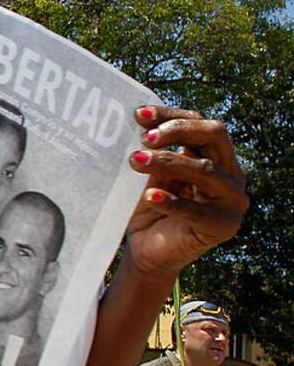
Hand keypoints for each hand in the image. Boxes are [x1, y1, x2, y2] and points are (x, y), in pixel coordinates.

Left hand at [126, 106, 248, 278]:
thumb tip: (134, 120)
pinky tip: (151, 196)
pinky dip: (173, 202)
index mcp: (213, 155)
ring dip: (168, 162)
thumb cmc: (148, 208)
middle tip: (144, 139)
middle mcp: (229, 173)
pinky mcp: (223, 227)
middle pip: (215, 135)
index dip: (170, 115)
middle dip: (178, 130)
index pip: (199, 123)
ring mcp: (231, 200)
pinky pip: (198, 211)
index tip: (138, 114)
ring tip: (136, 162)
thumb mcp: (150, 174)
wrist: (147, 251)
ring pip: (206, 170)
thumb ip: (151, 151)